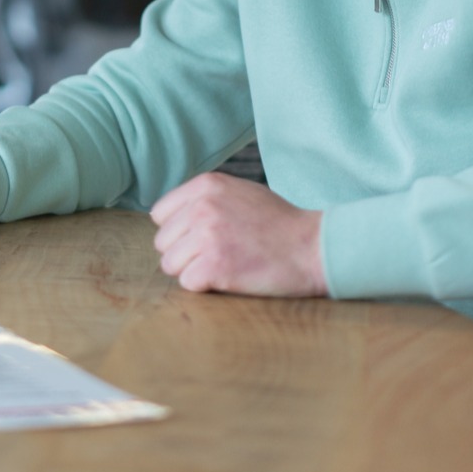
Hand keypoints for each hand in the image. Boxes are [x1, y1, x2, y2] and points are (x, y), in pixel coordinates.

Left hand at [149, 172, 326, 296]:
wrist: (312, 247)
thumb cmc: (279, 224)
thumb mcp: (239, 192)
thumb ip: (204, 198)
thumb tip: (164, 215)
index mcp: (206, 185)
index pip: (160, 214)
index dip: (179, 231)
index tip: (201, 238)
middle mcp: (202, 206)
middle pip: (163, 242)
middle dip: (184, 254)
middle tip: (218, 255)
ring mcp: (207, 235)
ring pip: (170, 264)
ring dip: (193, 271)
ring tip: (224, 265)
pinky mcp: (215, 265)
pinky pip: (187, 283)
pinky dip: (205, 286)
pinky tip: (230, 277)